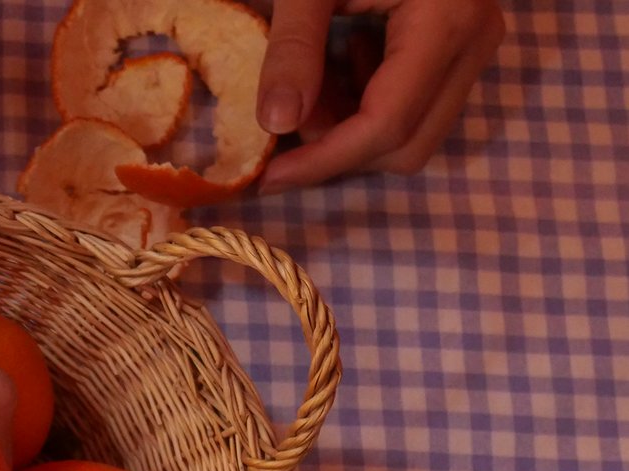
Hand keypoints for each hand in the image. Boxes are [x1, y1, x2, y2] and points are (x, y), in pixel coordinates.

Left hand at [255, 0, 504, 192]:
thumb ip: (293, 47)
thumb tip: (276, 124)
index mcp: (447, 22)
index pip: (386, 126)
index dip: (323, 161)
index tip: (267, 176)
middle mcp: (475, 43)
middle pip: (405, 146)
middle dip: (337, 149)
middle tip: (281, 123)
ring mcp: (475, 48)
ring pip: (410, 136)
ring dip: (348, 127)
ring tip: (309, 82)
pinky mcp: (462, 49)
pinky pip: (414, 108)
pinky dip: (363, 104)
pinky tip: (337, 65)